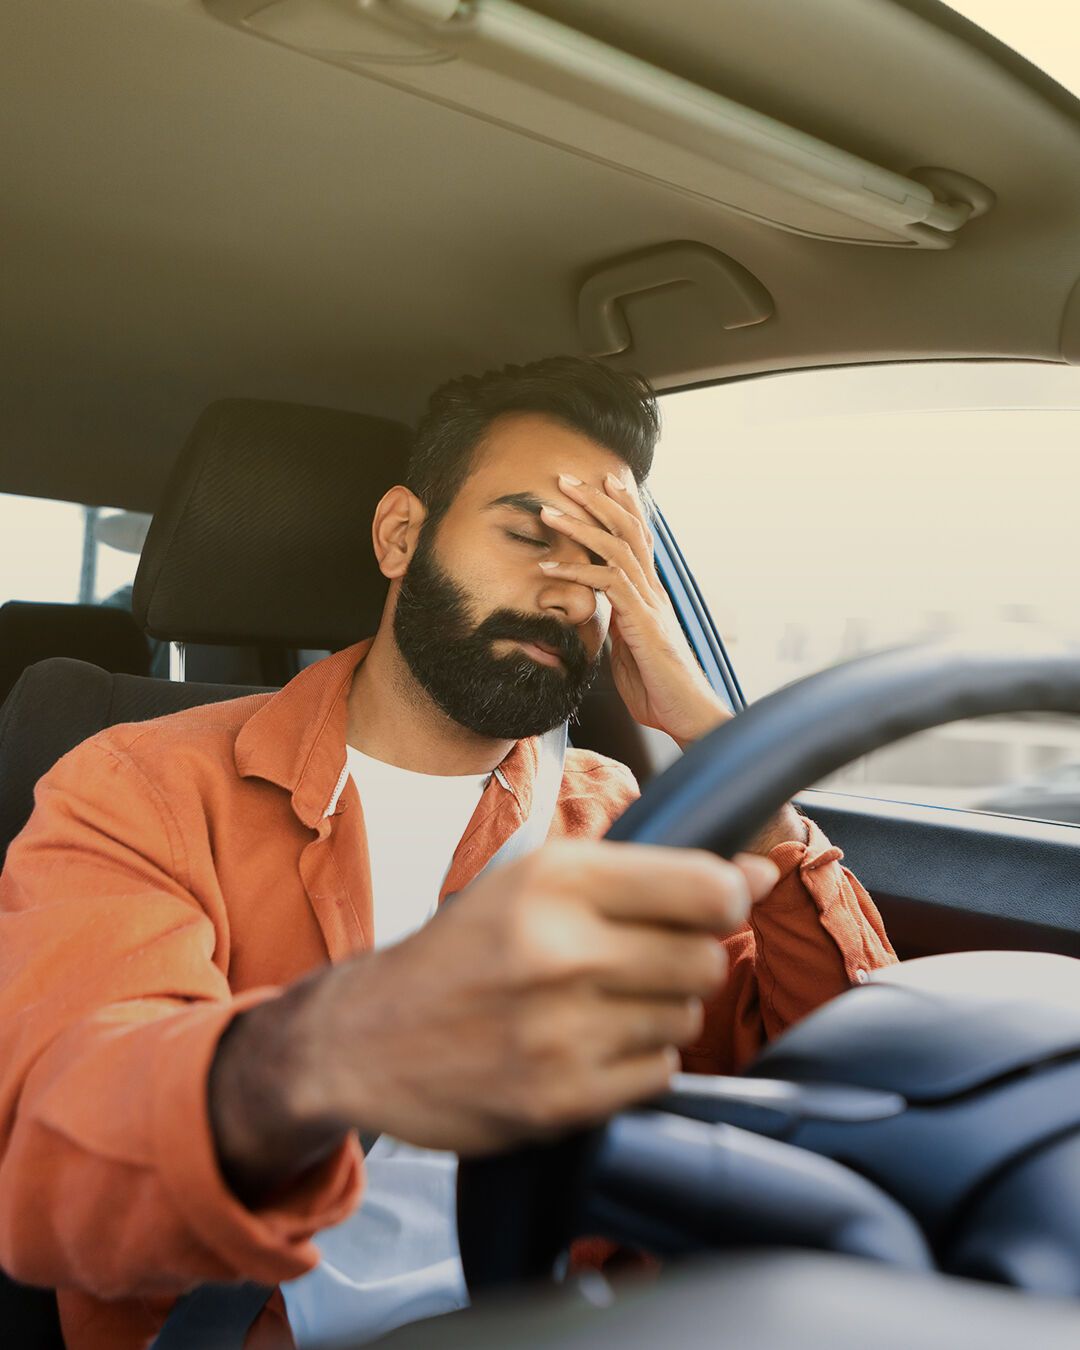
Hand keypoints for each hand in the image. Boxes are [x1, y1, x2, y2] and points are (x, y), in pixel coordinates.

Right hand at [210, 841, 777, 1198]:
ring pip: (684, 1017)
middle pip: (705, 958)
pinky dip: (637, 1060)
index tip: (713, 904)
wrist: (367, 1038)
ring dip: (658, 1010)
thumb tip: (757, 873)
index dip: (726, 896)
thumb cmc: (463, 950)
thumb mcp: (533, 880)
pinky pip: (658, 1073)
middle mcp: (561, 950)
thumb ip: (646, 874)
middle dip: (686, 957)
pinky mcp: (561, 1100)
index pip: (706, 887)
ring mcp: (561, 1032)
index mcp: (556, 878)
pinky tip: (587, 1044)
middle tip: (636, 959)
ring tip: (598, 1003)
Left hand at [538, 472, 726, 745]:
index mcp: (650, 594)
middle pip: (628, 529)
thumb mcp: (629, 650)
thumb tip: (599, 614)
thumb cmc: (658, 689)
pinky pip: (609, 584)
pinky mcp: (643, 622)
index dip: (621, 506)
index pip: (638, 537)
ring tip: (549, 509)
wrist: (686, 715)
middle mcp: (653, 590)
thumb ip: (617, 625)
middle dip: (596, 500)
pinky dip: (577, 571)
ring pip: (617, 548)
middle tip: (565, 478)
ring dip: (580, 525)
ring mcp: (650, 603)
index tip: (599, 481)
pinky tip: (549, 566)